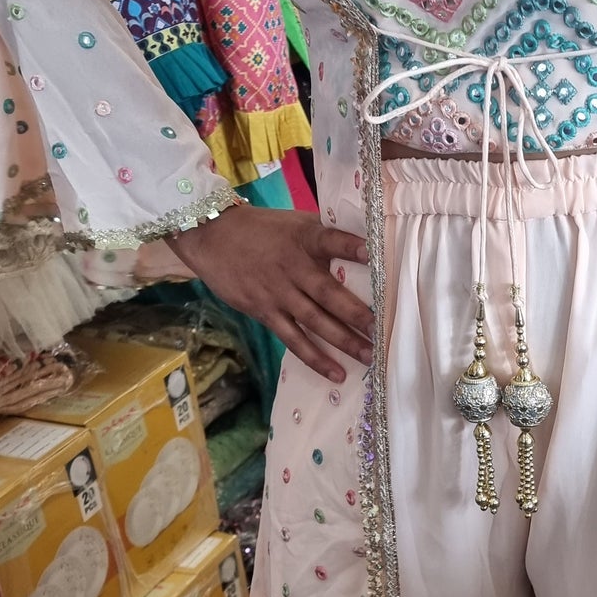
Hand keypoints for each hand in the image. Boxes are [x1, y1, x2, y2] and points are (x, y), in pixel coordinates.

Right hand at [167, 205, 374, 383]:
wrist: (212, 236)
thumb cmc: (263, 229)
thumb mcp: (295, 223)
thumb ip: (325, 234)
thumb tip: (368, 245)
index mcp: (306, 238)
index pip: (333, 240)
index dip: (353, 247)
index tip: (375, 254)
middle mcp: (293, 266)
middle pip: (329, 293)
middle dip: (357, 314)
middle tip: (384, 330)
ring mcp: (279, 293)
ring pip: (315, 321)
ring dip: (344, 341)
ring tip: (370, 357)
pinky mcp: (265, 312)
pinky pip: (294, 340)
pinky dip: (316, 358)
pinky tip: (337, 373)